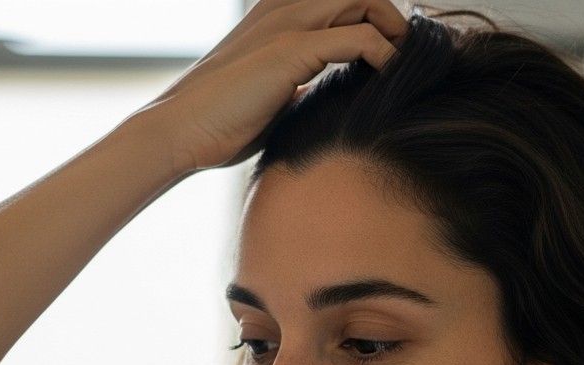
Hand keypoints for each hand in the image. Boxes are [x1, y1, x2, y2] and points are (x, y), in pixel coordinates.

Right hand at [134, 0, 406, 174]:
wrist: (178, 132)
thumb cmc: (218, 123)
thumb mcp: (267, 97)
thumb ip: (292, 85)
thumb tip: (313, 94)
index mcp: (276, 16)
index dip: (371, 17)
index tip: (390, 53)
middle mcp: (282, 9)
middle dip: (390, 17)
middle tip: (405, 54)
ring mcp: (286, 25)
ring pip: (361, 0)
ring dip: (392, 28)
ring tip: (403, 62)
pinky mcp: (291, 51)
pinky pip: (359, 39)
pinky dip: (384, 55)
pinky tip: (388, 79)